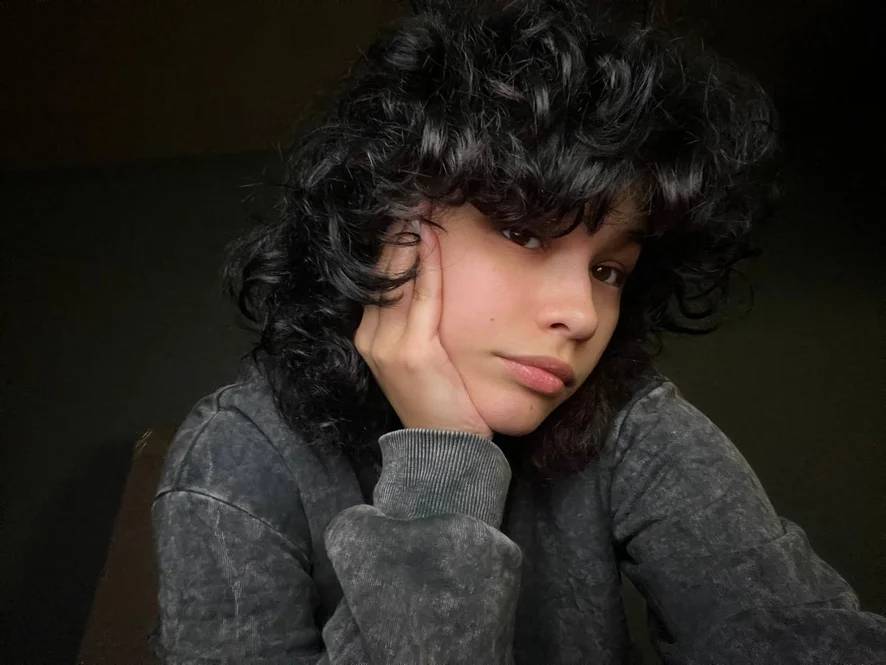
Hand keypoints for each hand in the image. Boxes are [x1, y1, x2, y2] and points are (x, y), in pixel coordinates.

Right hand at [355, 218, 493, 439]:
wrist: (441, 452)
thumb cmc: (439, 404)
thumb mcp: (419, 361)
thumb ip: (416, 326)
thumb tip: (432, 285)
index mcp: (369, 338)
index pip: (377, 279)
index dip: (389, 242)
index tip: (405, 209)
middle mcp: (370, 337)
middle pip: (380, 271)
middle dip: (396, 230)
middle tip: (413, 193)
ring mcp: (386, 345)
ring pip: (396, 277)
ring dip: (408, 236)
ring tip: (421, 202)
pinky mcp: (411, 352)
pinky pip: (420, 296)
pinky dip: (425, 263)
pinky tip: (431, 235)